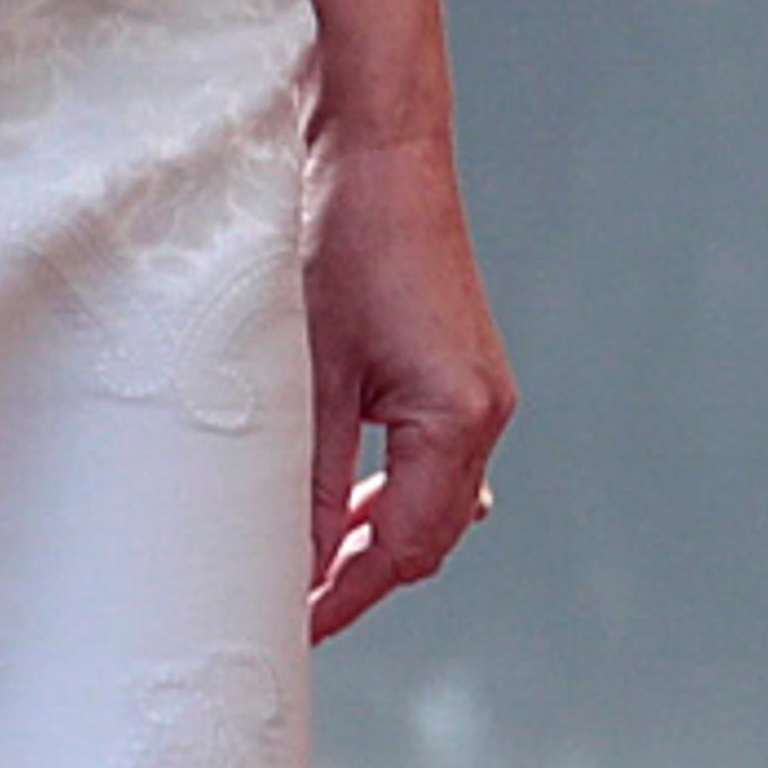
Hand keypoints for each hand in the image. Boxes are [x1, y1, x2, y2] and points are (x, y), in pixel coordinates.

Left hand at [303, 128, 512, 642]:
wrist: (374, 136)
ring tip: (302, 563)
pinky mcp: (453, 361)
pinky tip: (346, 499)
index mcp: (459, 418)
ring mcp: (475, 385)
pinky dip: (388, 490)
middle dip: (357, 577)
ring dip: (371, 535)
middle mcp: (484, 408)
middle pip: (425, 536)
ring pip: (428, 499)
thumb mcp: (306, 372)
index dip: (339, 598)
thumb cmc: (339, 235)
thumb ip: (303, 480)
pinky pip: (431, 457)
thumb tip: (291, 565)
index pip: (401, 550)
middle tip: (283, 607)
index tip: (284, 631)